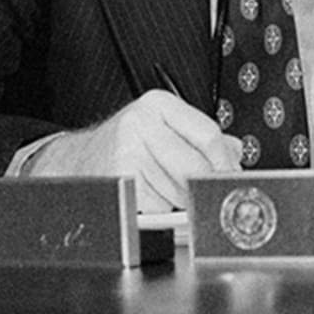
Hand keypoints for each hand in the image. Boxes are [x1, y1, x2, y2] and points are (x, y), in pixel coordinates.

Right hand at [26, 90, 239, 211]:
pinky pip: (157, 204)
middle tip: (212, 194)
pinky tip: (155, 197)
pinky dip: (163, 209)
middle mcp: (141, 123)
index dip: (225, 161)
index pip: (207, 133)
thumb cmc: (127, 142)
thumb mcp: (164, 126)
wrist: (77, 159)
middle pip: (194, 165)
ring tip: (174, 192)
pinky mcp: (118, 177)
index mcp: (159, 104)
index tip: (232, 176)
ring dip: (184, 200)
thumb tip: (236, 153)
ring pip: (177, 189)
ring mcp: (127, 150)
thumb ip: (201, 136)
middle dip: (206, 186)